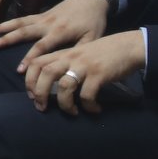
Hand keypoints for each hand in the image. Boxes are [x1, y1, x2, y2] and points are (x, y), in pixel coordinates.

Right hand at [0, 0, 110, 74]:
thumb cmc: (94, 21)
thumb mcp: (93, 38)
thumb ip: (80, 51)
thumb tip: (69, 68)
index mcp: (60, 31)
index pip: (41, 47)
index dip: (30, 58)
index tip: (19, 70)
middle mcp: (47, 23)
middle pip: (23, 31)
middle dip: (6, 39)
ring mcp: (42, 17)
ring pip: (18, 22)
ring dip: (1, 28)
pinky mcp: (41, 14)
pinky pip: (21, 18)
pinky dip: (8, 22)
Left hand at [25, 31, 144, 114]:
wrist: (128, 46)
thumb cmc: (103, 53)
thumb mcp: (79, 54)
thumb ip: (65, 64)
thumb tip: (51, 85)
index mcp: (64, 53)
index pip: (37, 62)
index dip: (29, 79)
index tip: (31, 94)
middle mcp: (71, 58)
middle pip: (45, 73)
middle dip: (39, 93)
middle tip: (41, 107)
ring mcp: (84, 65)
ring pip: (64, 86)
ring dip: (64, 104)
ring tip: (71, 112)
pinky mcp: (99, 74)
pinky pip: (87, 95)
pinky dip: (88, 106)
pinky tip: (94, 109)